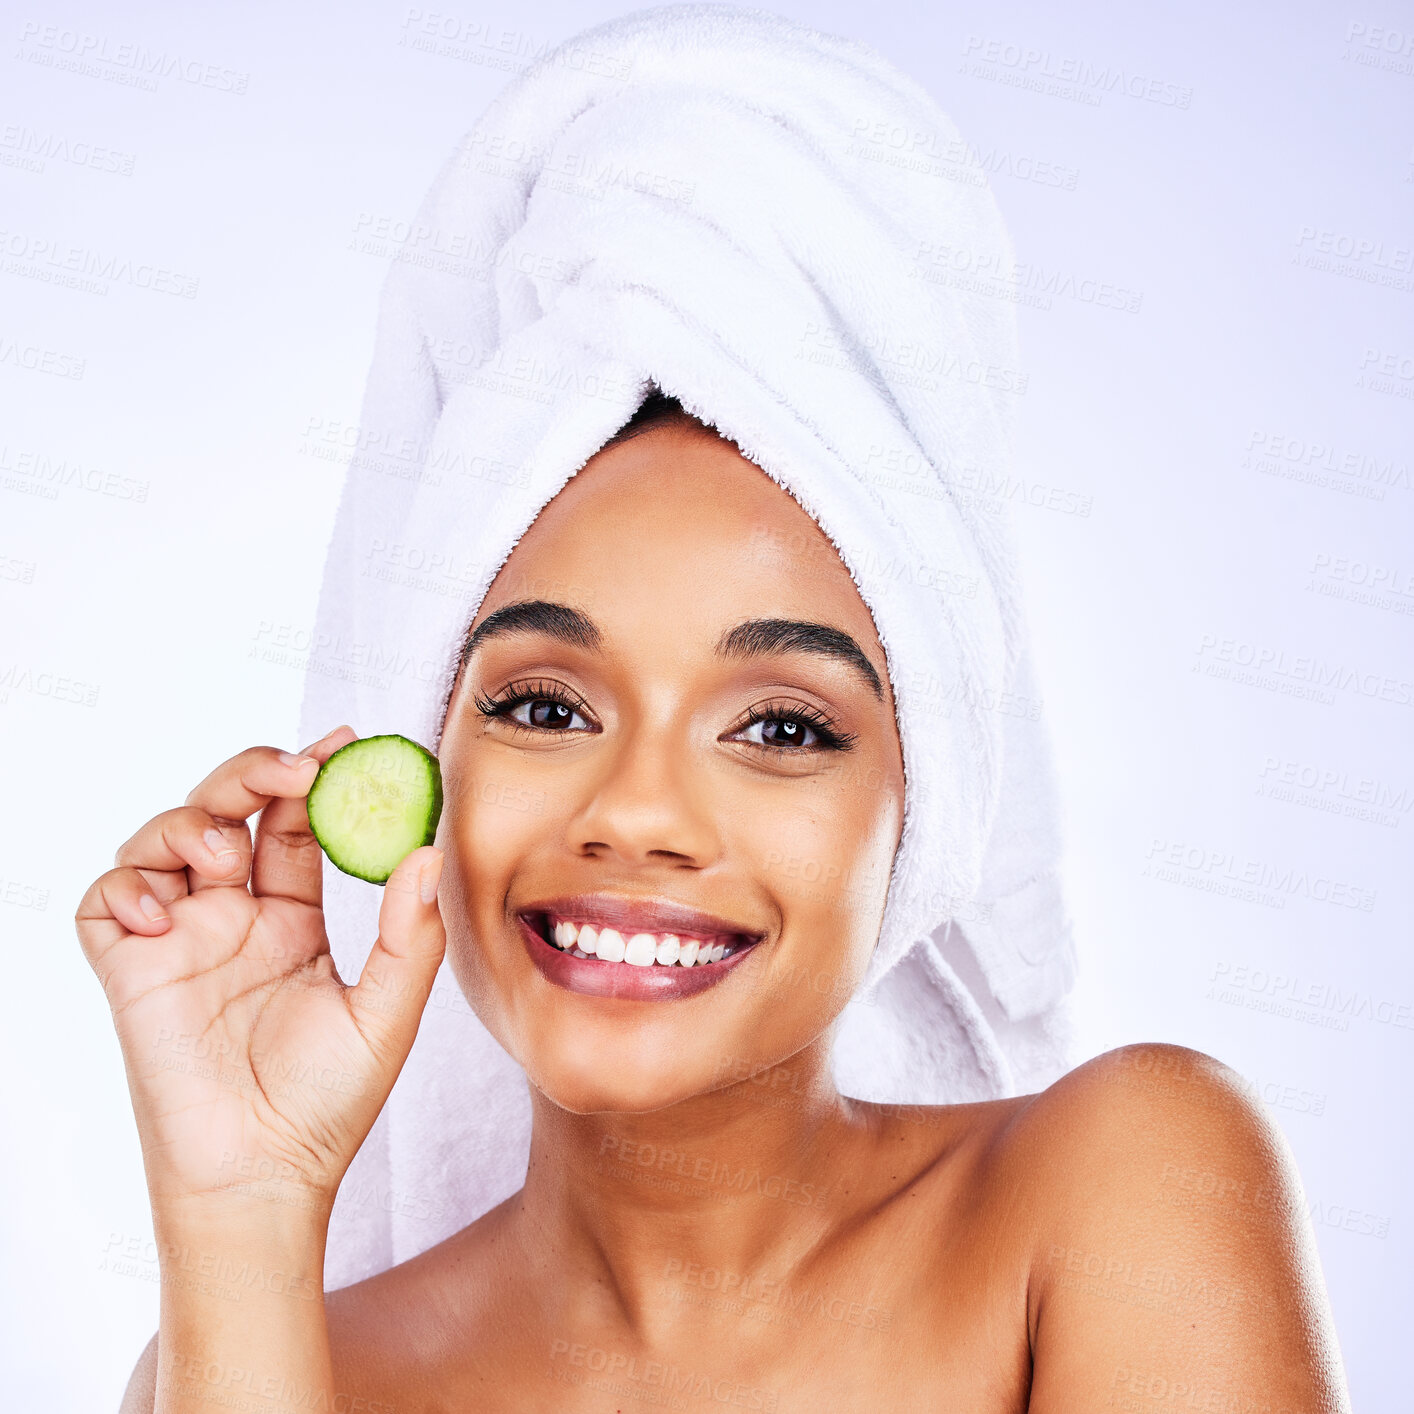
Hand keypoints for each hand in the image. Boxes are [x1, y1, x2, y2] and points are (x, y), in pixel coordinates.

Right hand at [75, 726, 445, 1220]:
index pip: (293, 825)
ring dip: (191, 825)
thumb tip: (427, 852)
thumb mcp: (387, 1012)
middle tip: (290, 770)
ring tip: (226, 862)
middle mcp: (232, 920)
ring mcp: (180, 942)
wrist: (264, 1180)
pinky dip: (129, 885)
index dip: (312, 779)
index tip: (343, 745)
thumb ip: (409, 934)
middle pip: (226, 810)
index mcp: (291, 920)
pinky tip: (167, 909)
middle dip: (250, 773)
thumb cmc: (327, 1106)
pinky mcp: (131, 972)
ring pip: (163, 839)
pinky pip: (106, 900)